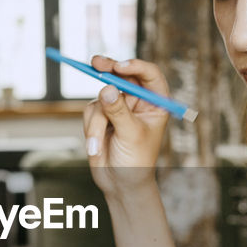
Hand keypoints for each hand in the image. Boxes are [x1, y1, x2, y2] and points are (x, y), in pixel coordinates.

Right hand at [81, 56, 170, 197]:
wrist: (120, 184)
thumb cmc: (136, 162)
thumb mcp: (130, 135)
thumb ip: (118, 111)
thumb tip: (106, 89)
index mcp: (156, 102)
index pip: (149, 74)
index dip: (135, 66)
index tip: (119, 67)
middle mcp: (138, 100)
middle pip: (122, 74)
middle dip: (107, 69)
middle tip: (95, 63)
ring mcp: (119, 106)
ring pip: (100, 97)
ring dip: (97, 123)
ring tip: (99, 146)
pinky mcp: (101, 115)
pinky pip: (90, 111)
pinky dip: (90, 129)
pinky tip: (96, 147)